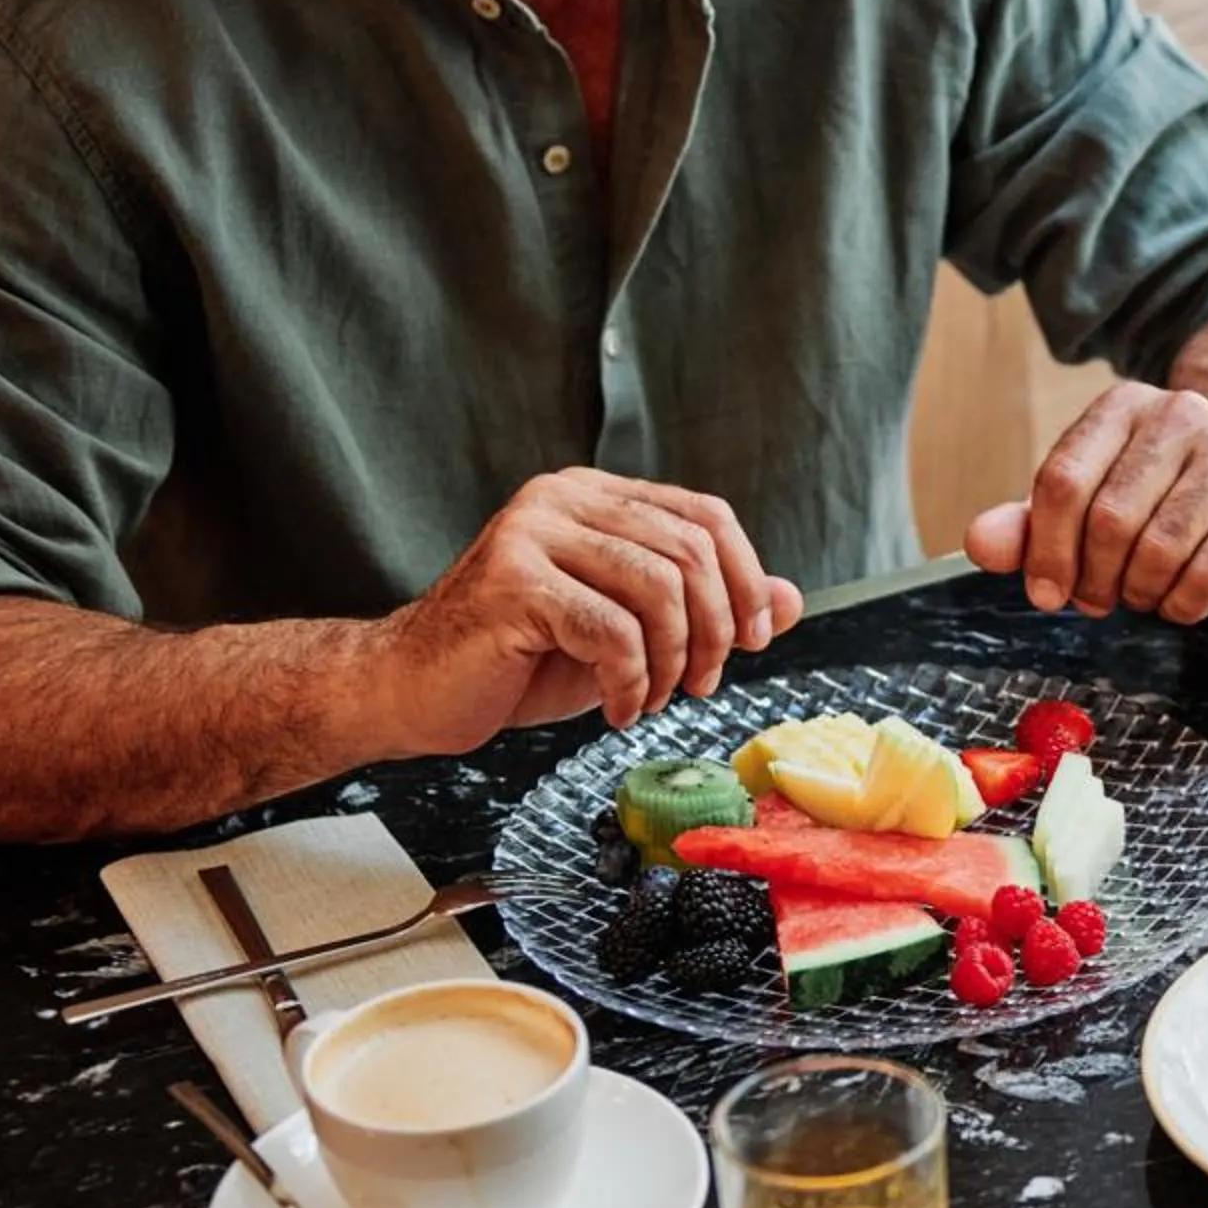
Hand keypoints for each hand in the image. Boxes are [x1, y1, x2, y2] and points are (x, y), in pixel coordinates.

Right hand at [378, 469, 803, 753]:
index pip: (707, 516)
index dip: (746, 580)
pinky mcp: (513, 582)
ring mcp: (533, 533)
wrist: (415, 689)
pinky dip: (631, 683)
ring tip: (653, 698)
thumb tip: (792, 600)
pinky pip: (613, 632)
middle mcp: (564, 499)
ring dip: (674, 662)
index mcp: (596, 497)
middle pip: (690, 553)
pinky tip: (617, 710)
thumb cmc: (520, 662)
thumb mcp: (632, 634)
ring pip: (658, 589)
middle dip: (714, 633)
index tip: (756, 640)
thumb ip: (708, 610)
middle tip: (700, 686)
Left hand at [964, 383, 1207, 623]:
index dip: (1047, 550)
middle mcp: (1180, 416)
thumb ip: (1030, 527)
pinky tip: (1180, 599)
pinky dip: (1185, 605)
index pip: (1064, 480)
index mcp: (1122, 409)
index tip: (1047, 595)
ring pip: (1161, 549)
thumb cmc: (1158, 505)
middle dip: (1097, 579)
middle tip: (1101, 599)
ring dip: (1142, 593)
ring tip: (1144, 594)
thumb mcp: (1087, 509)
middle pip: (1110, 519)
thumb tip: (981, 545)